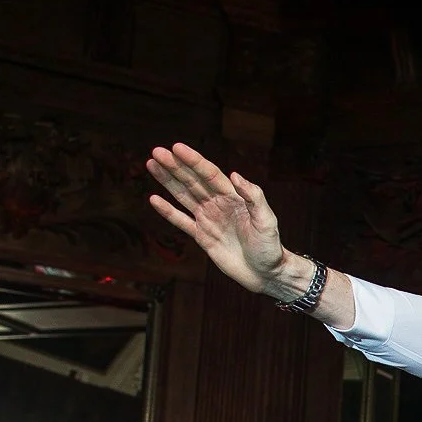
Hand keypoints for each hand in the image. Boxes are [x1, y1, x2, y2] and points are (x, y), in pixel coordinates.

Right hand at [146, 143, 294, 294]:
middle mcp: (218, 204)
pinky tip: (153, 199)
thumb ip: (254, 197)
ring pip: (183, 196)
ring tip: (151, 164)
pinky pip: (181, 221)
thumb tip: (235, 175)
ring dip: (167, 181)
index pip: (209, 174)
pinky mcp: (202, 236)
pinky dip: (167, 211)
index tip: (176, 148)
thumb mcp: (267, 220)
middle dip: (175, 166)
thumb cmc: (270, 247)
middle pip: (192, 181)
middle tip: (156, 151)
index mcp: (233, 197)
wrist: (265, 273)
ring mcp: (208, 219)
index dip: (193, 161)